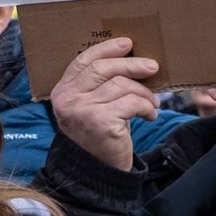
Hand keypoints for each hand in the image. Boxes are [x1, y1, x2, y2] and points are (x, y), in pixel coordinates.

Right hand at [50, 37, 159, 172]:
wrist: (97, 172)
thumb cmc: (98, 135)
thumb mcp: (91, 107)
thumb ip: (98, 85)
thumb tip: (130, 58)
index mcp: (62, 91)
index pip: (83, 61)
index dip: (107, 49)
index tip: (127, 43)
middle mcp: (68, 100)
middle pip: (104, 69)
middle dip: (132, 64)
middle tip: (153, 66)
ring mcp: (83, 111)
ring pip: (121, 85)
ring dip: (144, 92)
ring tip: (153, 102)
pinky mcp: (101, 122)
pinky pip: (132, 103)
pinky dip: (146, 107)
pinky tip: (149, 115)